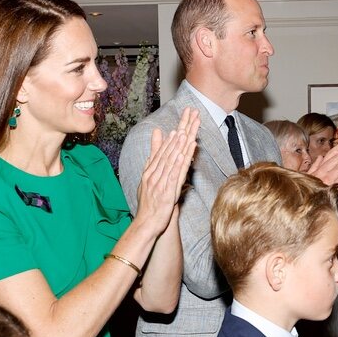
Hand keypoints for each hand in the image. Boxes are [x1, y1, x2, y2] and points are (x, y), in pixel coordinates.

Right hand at [133, 107, 199, 235]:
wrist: (146, 223)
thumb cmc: (149, 203)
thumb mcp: (148, 181)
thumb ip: (152, 164)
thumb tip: (154, 152)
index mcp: (151, 170)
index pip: (164, 148)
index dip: (175, 133)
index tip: (183, 119)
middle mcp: (155, 172)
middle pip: (170, 148)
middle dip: (182, 130)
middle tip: (191, 114)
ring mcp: (161, 180)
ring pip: (174, 157)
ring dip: (182, 141)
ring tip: (190, 126)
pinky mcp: (167, 190)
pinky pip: (176, 171)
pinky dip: (182, 159)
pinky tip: (188, 150)